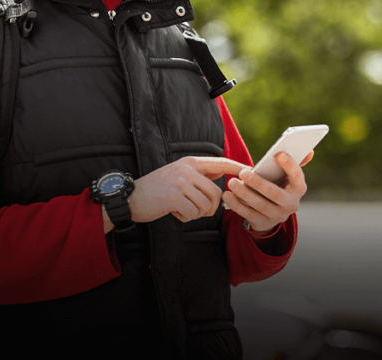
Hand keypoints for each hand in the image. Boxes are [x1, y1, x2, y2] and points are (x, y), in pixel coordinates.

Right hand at [127, 157, 247, 223]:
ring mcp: (180, 181)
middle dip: (210, 208)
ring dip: (196, 214)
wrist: (130, 199)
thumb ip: (199, 175)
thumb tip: (224, 172)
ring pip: (206, 205)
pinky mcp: (174, 196)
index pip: (220, 162)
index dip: (237, 167)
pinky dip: (185, 218)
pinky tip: (173, 212)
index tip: (251, 170)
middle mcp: (187, 169)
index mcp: (190, 162)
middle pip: (216, 193)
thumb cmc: (157, 191)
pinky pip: (193, 212)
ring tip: (181, 209)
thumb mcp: (179, 176)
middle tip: (194, 211)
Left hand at [222, 150, 313, 233]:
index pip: (297, 176)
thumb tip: (310, 151)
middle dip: (258, 183)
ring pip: (260, 205)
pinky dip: (236, 204)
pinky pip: (248, 214)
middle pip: (275, 194)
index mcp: (299, 188)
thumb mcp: (287, 177)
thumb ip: (294, 163)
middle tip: (243, 172)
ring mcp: (277, 216)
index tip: (278, 154)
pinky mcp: (263, 223)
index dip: (289, 166)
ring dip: (244, 193)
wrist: (272, 212)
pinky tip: (228, 195)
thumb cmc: (279, 185)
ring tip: (232, 182)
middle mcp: (291, 204)